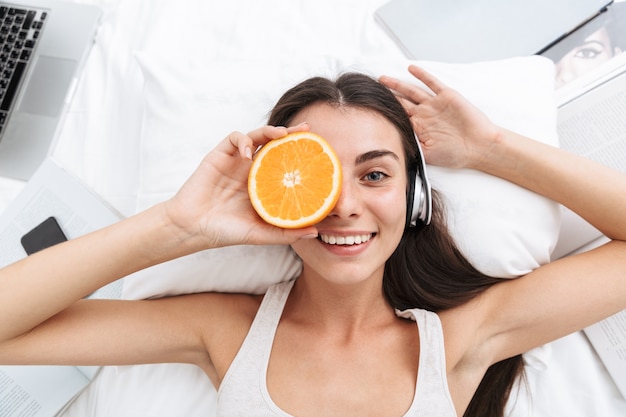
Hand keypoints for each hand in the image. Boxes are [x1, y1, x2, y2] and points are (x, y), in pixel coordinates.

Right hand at [164, 124, 317, 249]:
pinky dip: (244, 141)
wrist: (192, 228)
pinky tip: (249, 154)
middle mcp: (252, 170)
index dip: (301, 155)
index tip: (319, 151)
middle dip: (291, 134)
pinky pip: (235, 138)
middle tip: (307, 131)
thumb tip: (316, 232)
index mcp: (263, 184)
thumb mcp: (260, 234)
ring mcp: (236, 161)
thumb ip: (285, 232)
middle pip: (275, 144)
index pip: (286, 163)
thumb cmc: (225, 232)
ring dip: (270, 131)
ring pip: (257, 136)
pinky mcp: (220, 155)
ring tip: (282, 135)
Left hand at [379, 65, 501, 168]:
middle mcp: (424, 115)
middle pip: (400, 102)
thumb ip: (412, 145)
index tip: (369, 108)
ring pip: (411, 92)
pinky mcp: (446, 96)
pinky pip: (432, 83)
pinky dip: (422, 75)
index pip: (397, 117)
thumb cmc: (456, 153)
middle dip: (386, 97)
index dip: (384, 112)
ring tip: (382, 79)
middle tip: (370, 90)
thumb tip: (392, 141)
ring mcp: (434, 105)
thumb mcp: (428, 153)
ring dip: (397, 85)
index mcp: (418, 128)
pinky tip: (411, 68)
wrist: (479, 146)